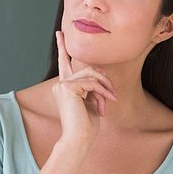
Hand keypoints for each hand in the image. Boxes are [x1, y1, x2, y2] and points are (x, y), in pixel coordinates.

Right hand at [53, 30, 117, 145]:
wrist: (78, 139)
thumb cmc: (86, 126)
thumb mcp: (92, 102)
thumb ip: (92, 86)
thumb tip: (100, 71)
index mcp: (63, 86)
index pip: (64, 63)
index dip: (62, 46)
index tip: (60, 33)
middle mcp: (60, 83)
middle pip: (86, 69)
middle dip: (103, 79)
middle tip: (112, 95)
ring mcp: (62, 84)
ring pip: (91, 74)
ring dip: (105, 87)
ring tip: (111, 101)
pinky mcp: (68, 87)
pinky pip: (92, 83)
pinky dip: (103, 92)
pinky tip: (106, 104)